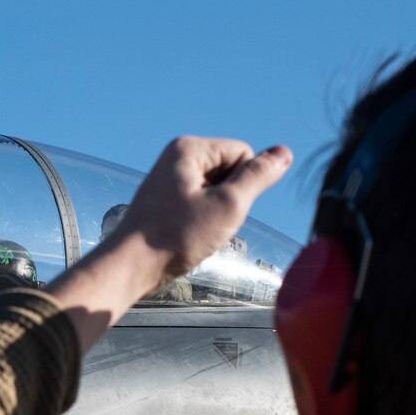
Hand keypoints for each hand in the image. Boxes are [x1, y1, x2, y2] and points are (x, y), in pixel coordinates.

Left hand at [114, 137, 293, 279]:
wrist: (131, 266)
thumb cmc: (176, 236)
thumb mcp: (228, 205)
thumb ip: (258, 177)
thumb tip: (284, 153)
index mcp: (190, 148)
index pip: (243, 153)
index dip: (245, 184)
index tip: (223, 208)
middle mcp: (177, 156)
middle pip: (229, 169)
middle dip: (230, 198)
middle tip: (208, 222)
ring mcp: (169, 177)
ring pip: (216, 188)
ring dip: (218, 211)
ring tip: (196, 230)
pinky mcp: (165, 198)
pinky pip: (200, 201)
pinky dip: (203, 219)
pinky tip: (189, 235)